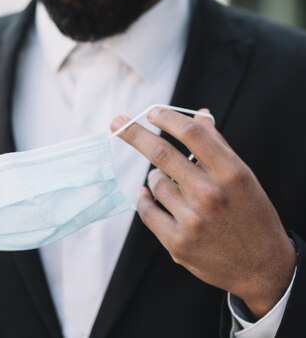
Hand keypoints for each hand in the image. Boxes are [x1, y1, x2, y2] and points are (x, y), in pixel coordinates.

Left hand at [111, 107, 295, 318]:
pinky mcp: (177, 242)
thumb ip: (218, 146)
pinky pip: (146, 210)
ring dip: (155, 177)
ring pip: (154, 182)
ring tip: (173, 186)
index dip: (168, 118)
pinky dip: (144, 199)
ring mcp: (192, 220)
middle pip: (161, 153)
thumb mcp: (243, 177)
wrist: (262, 267)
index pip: (192, 134)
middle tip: (116, 122)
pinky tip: (147, 195)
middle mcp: (211, 195)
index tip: (151, 111)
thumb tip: (199, 115)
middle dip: (134, 134)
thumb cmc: (250, 214)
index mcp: (231, 173)